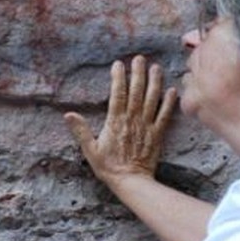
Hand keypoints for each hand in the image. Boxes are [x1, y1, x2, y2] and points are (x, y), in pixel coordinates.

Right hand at [64, 55, 176, 186]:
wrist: (131, 182)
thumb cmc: (108, 167)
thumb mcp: (90, 150)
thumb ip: (80, 131)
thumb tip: (68, 114)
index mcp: (115, 121)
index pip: (118, 94)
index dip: (118, 78)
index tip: (118, 64)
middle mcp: (132, 120)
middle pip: (137, 92)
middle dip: (138, 73)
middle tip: (139, 58)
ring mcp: (146, 126)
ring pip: (152, 100)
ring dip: (154, 82)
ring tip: (156, 67)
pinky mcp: (157, 134)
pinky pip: (164, 116)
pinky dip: (169, 103)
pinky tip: (172, 91)